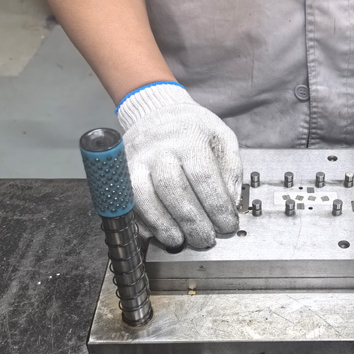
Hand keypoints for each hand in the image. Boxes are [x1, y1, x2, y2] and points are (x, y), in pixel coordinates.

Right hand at [118, 83, 242, 248]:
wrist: (155, 112)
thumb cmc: (192, 129)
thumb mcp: (222, 138)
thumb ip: (231, 169)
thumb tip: (230, 203)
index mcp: (189, 136)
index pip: (204, 176)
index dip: (217, 206)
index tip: (227, 225)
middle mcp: (159, 147)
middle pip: (173, 190)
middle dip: (192, 222)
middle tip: (205, 239)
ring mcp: (136, 160)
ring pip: (144, 198)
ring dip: (163, 225)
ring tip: (180, 241)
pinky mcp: (122, 173)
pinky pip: (128, 203)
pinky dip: (143, 222)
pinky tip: (159, 233)